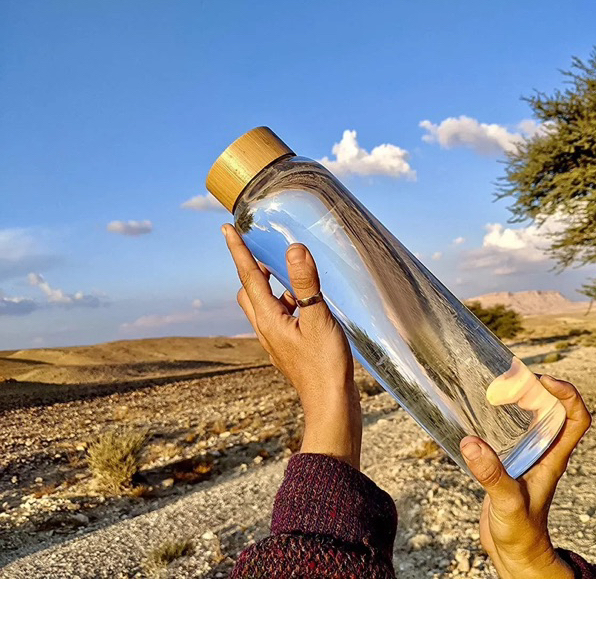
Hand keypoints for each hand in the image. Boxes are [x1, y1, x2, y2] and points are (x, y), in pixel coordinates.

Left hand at [222, 224, 361, 468]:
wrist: (331, 406)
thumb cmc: (325, 365)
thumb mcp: (318, 320)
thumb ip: (306, 284)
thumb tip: (294, 249)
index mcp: (268, 319)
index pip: (249, 276)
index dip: (238, 250)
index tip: (226, 228)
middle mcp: (266, 329)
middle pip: (249, 292)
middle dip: (252, 268)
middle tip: (262, 248)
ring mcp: (277, 341)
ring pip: (265, 306)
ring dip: (273, 287)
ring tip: (294, 273)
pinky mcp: (289, 349)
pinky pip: (280, 318)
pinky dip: (287, 304)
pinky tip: (309, 304)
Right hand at [459, 375, 591, 578]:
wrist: (516, 556)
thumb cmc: (522, 534)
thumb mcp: (508, 503)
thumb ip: (492, 475)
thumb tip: (471, 443)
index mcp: (554, 459)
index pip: (577, 419)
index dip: (568, 394)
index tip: (545, 382)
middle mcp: (544, 454)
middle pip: (554, 410)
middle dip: (539, 388)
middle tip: (513, 377)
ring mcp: (527, 458)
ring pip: (532, 419)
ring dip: (520, 400)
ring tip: (496, 387)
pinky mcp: (509, 464)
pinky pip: (509, 433)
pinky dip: (499, 418)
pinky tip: (478, 414)